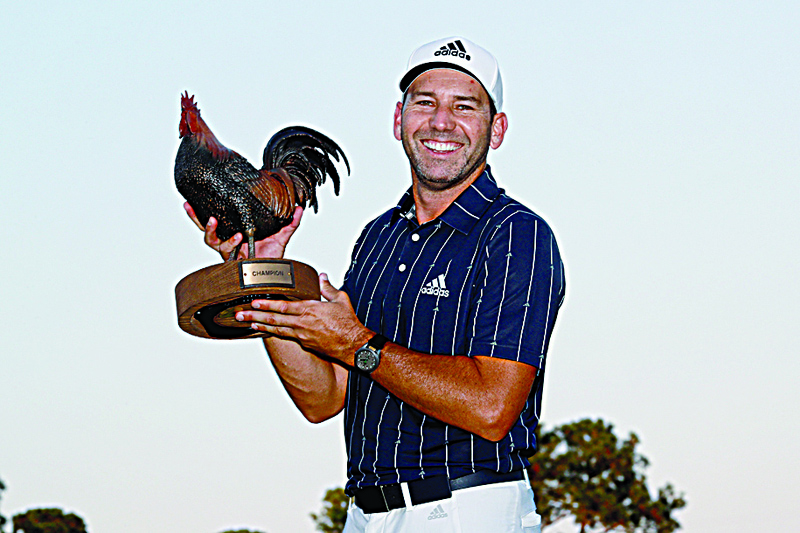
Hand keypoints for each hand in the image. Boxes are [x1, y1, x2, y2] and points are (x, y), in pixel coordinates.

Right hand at [184, 203, 302, 259]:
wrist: (275, 276)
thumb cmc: (273, 258)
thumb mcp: (282, 236)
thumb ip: (290, 223)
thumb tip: (299, 208)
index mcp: (235, 233)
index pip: (216, 221)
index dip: (201, 213)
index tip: (191, 200)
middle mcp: (228, 242)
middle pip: (205, 229)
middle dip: (196, 218)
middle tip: (190, 206)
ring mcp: (228, 252)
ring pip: (211, 240)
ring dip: (211, 230)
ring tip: (214, 220)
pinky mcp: (231, 261)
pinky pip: (225, 251)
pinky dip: (230, 242)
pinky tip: (237, 236)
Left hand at [235, 273, 370, 363]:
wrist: (354, 345)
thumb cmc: (348, 324)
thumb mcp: (340, 300)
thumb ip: (328, 288)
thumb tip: (322, 277)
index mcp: (310, 310)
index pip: (283, 306)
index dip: (267, 304)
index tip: (254, 302)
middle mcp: (303, 324)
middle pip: (274, 319)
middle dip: (255, 316)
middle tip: (240, 315)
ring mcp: (302, 335)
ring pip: (277, 329)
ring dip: (260, 326)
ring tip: (247, 323)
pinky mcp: (305, 344)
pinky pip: (285, 337)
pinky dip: (274, 333)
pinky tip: (266, 331)